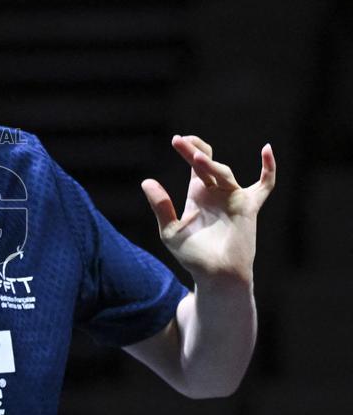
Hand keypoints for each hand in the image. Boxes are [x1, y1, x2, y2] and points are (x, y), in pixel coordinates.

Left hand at [140, 135, 275, 284]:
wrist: (215, 274)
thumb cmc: (193, 256)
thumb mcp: (170, 231)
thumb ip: (161, 206)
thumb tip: (147, 181)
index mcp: (198, 194)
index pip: (194, 166)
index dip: (188, 150)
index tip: (177, 139)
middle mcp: (217, 192)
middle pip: (207, 164)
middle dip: (193, 152)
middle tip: (179, 141)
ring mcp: (233, 198)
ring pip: (223, 172)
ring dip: (210, 165)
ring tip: (195, 158)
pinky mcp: (248, 207)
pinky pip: (264, 186)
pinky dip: (269, 169)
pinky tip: (267, 149)